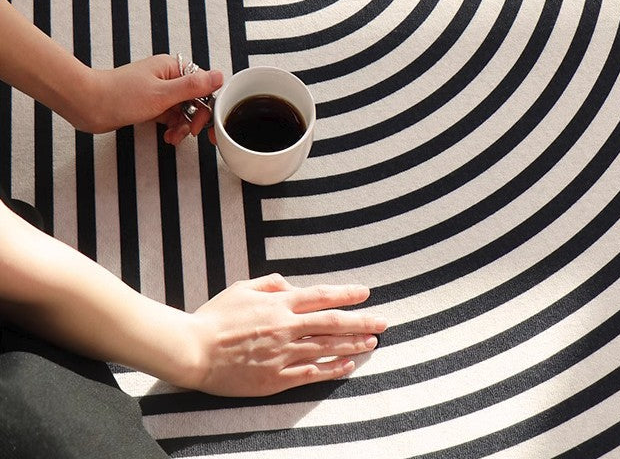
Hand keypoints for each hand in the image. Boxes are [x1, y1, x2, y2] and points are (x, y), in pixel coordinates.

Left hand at [89, 55, 222, 142]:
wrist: (86, 104)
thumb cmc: (118, 96)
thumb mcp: (162, 94)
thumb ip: (193, 86)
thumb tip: (219, 76)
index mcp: (173, 68)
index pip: (203, 85)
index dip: (208, 105)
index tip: (205, 123)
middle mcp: (167, 77)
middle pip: (195, 98)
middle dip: (194, 118)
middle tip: (189, 132)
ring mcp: (158, 91)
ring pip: (183, 110)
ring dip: (182, 125)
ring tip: (173, 137)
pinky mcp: (149, 105)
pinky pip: (169, 116)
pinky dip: (171, 127)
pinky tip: (168, 136)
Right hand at [184, 274, 387, 396]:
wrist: (194, 350)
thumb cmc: (215, 316)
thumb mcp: (242, 288)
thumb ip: (270, 283)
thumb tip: (289, 283)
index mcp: (279, 303)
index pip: (321, 295)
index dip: (346, 293)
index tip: (366, 293)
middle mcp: (286, 327)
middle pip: (332, 322)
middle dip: (362, 321)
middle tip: (384, 321)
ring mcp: (282, 354)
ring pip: (327, 348)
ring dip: (353, 345)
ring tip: (373, 342)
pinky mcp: (275, 378)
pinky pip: (311, 374)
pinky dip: (332, 369)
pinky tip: (347, 366)